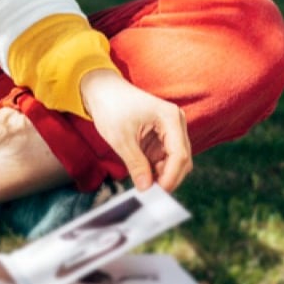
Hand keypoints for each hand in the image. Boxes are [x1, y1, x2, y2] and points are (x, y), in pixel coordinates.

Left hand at [78, 69, 190, 191]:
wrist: (101, 90)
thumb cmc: (110, 106)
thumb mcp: (120, 138)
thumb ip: (136, 163)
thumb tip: (146, 188)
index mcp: (170, 118)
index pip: (179, 154)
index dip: (171, 176)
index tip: (157, 192)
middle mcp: (175, 123)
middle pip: (181, 159)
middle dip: (168, 177)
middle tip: (150, 193)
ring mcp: (170, 130)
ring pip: (174, 161)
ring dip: (161, 174)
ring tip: (143, 184)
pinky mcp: (162, 136)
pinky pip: (164, 158)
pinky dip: (156, 168)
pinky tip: (143, 175)